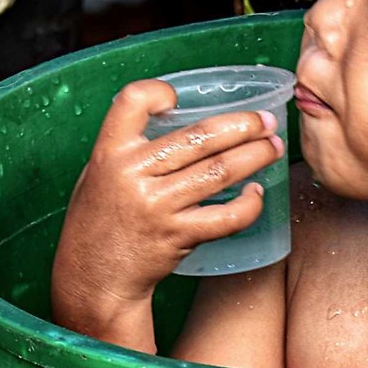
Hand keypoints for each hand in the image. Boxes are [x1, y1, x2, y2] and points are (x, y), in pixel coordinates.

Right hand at [51, 79, 284, 353]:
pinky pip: (224, 217)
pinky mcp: (177, 236)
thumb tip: (178, 116)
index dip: (158, 91)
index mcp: (110, 152)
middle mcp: (133, 175)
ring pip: (218, 172)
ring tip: (273, 147)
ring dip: (255, 156)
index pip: (132, 102)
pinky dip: (248, 205)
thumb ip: (129, 146)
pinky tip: (257, 194)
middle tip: (266, 121)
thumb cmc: (101, 219)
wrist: (94, 277)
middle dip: (242, 125)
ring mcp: (157, 206)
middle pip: (198, 137)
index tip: (180, 97)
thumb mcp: (99, 173)